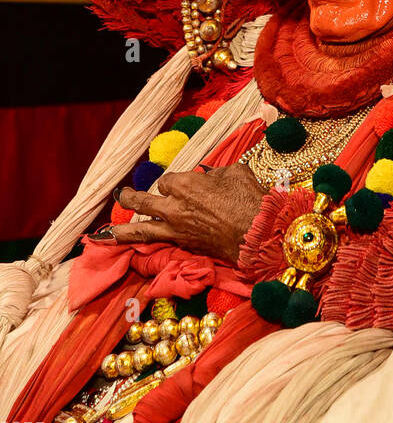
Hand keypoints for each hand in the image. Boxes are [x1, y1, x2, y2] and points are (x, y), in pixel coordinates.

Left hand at [113, 164, 265, 264]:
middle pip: (143, 203)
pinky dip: (146, 246)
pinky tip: (137, 249)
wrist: (258, 233)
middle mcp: (175, 208)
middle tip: (121, 196)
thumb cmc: (249, 197)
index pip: (166, 181)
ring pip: (142, 231)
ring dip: (122, 232)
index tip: (182, 183)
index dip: (173, 182)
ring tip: (103, 236)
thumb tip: (209, 179)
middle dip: (130, 199)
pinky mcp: (185, 247)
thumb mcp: (233, 173)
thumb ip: (214, 175)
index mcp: (186, 184)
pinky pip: (159, 245)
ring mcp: (178, 230)